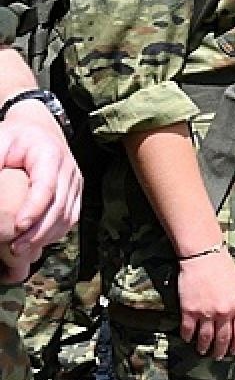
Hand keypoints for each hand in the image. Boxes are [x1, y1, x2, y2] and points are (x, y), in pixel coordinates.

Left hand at [0, 102, 81, 265]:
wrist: (36, 128)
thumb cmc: (13, 138)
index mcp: (50, 154)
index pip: (46, 186)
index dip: (34, 208)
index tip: (18, 226)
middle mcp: (69, 169)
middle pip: (59, 206)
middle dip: (38, 232)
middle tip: (15, 249)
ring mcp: (75, 182)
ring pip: (67, 216)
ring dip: (46, 237)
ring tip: (23, 251)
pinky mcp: (75, 193)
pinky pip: (70, 218)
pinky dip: (54, 234)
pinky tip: (37, 243)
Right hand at [177, 249, 234, 358]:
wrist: (204, 257)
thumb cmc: (224, 269)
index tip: (234, 350)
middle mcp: (224, 312)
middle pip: (223, 339)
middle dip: (221, 351)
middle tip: (218, 357)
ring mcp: (206, 313)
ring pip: (205, 338)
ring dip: (204, 348)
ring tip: (203, 352)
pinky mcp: (189, 311)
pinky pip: (189, 330)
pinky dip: (188, 337)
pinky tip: (189, 340)